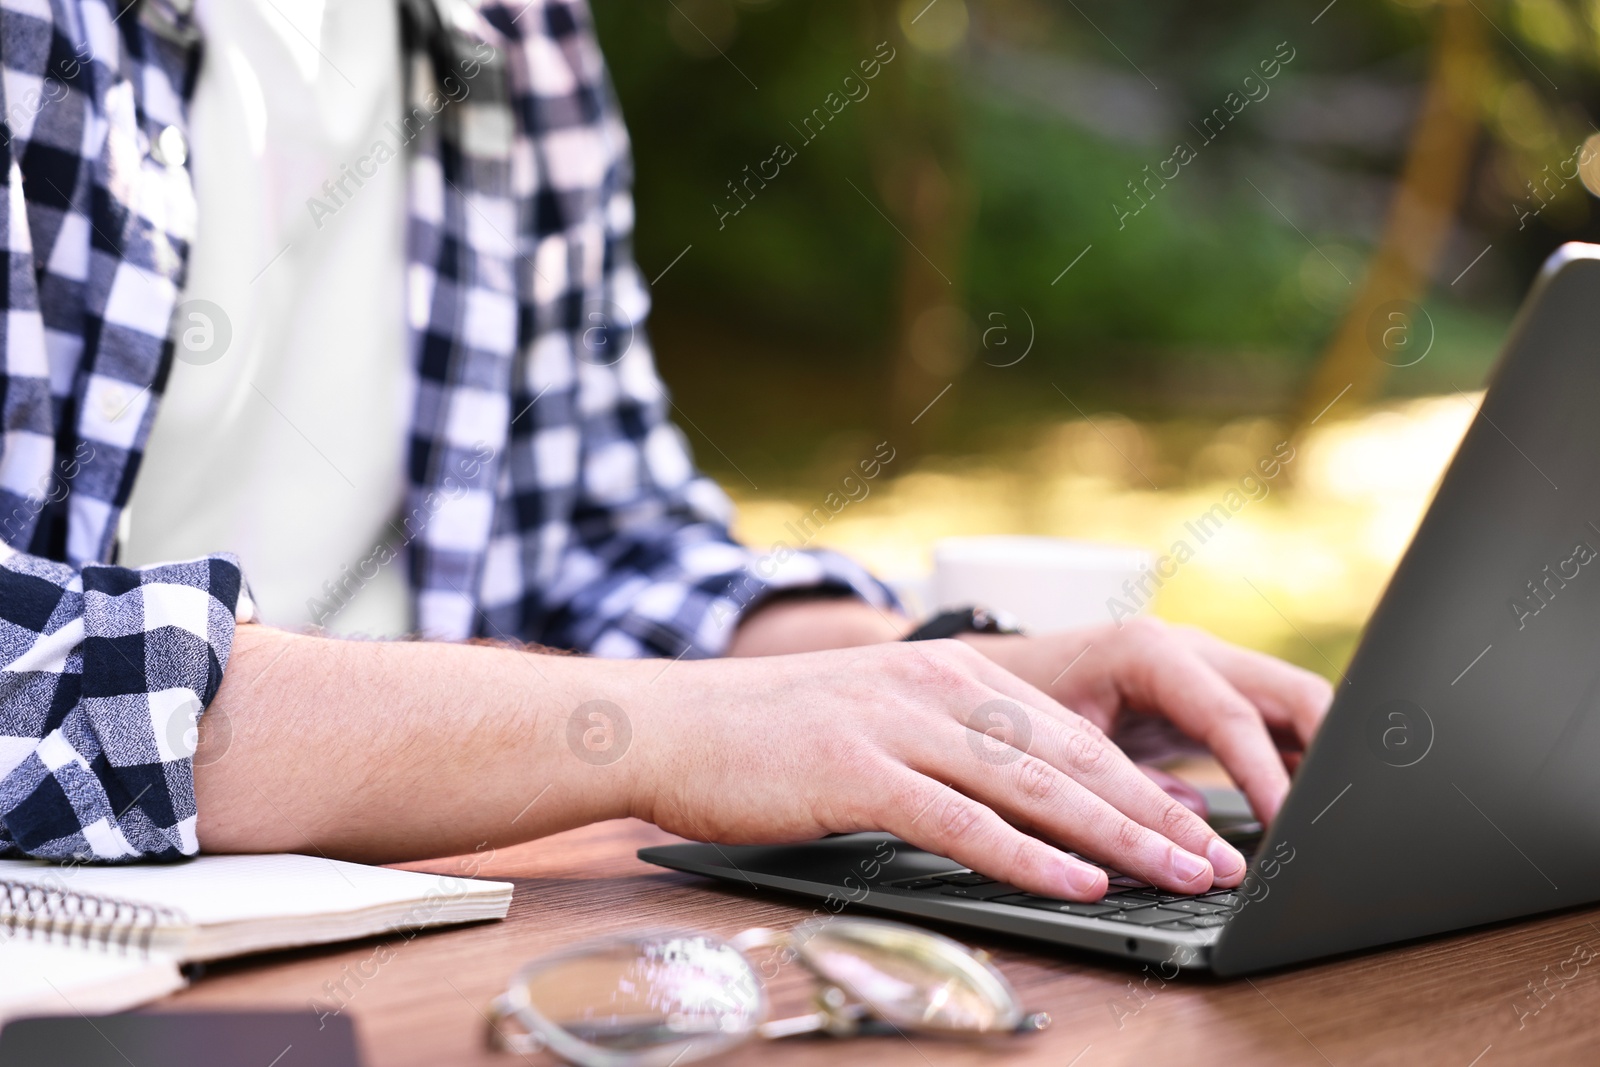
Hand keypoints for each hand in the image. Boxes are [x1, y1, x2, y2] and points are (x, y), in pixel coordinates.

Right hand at [624, 638, 1248, 901]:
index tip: (1200, 823)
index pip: (1071, 731)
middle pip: (1071, 755)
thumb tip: (1029, 799)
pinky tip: (1079, 882)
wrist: (672, 721)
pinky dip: (1028, 854)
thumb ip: (954, 743)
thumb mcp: (880, 716)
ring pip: (1034, 784)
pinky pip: (961, 820)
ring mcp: (899, 725)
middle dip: (1156, 809)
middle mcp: (938, 687)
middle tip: (1221, 855)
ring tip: (1183, 872)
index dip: (1143, 781)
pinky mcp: (858, 771)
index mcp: (952, 671)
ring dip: (1118, 834)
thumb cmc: (773, 733)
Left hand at [959, 618, 1333, 821]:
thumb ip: (1114, 786)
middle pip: (1288, 693)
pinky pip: (1273, 724)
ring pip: (1293, 704)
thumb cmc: (1012, 702)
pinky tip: (1307, 809)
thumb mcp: (1053, 744)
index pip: (1230, 712)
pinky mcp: (1211, 698)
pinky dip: (1296, 763)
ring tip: (1335, 819)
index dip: (1264, 771)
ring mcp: (1206, 670)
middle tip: (1337, 817)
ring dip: (1320, 757)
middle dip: (1326, 751)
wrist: (989, 672)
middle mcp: (1188, 651)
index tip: (1287, 823)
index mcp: (1148, 651)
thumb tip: (1191, 834)